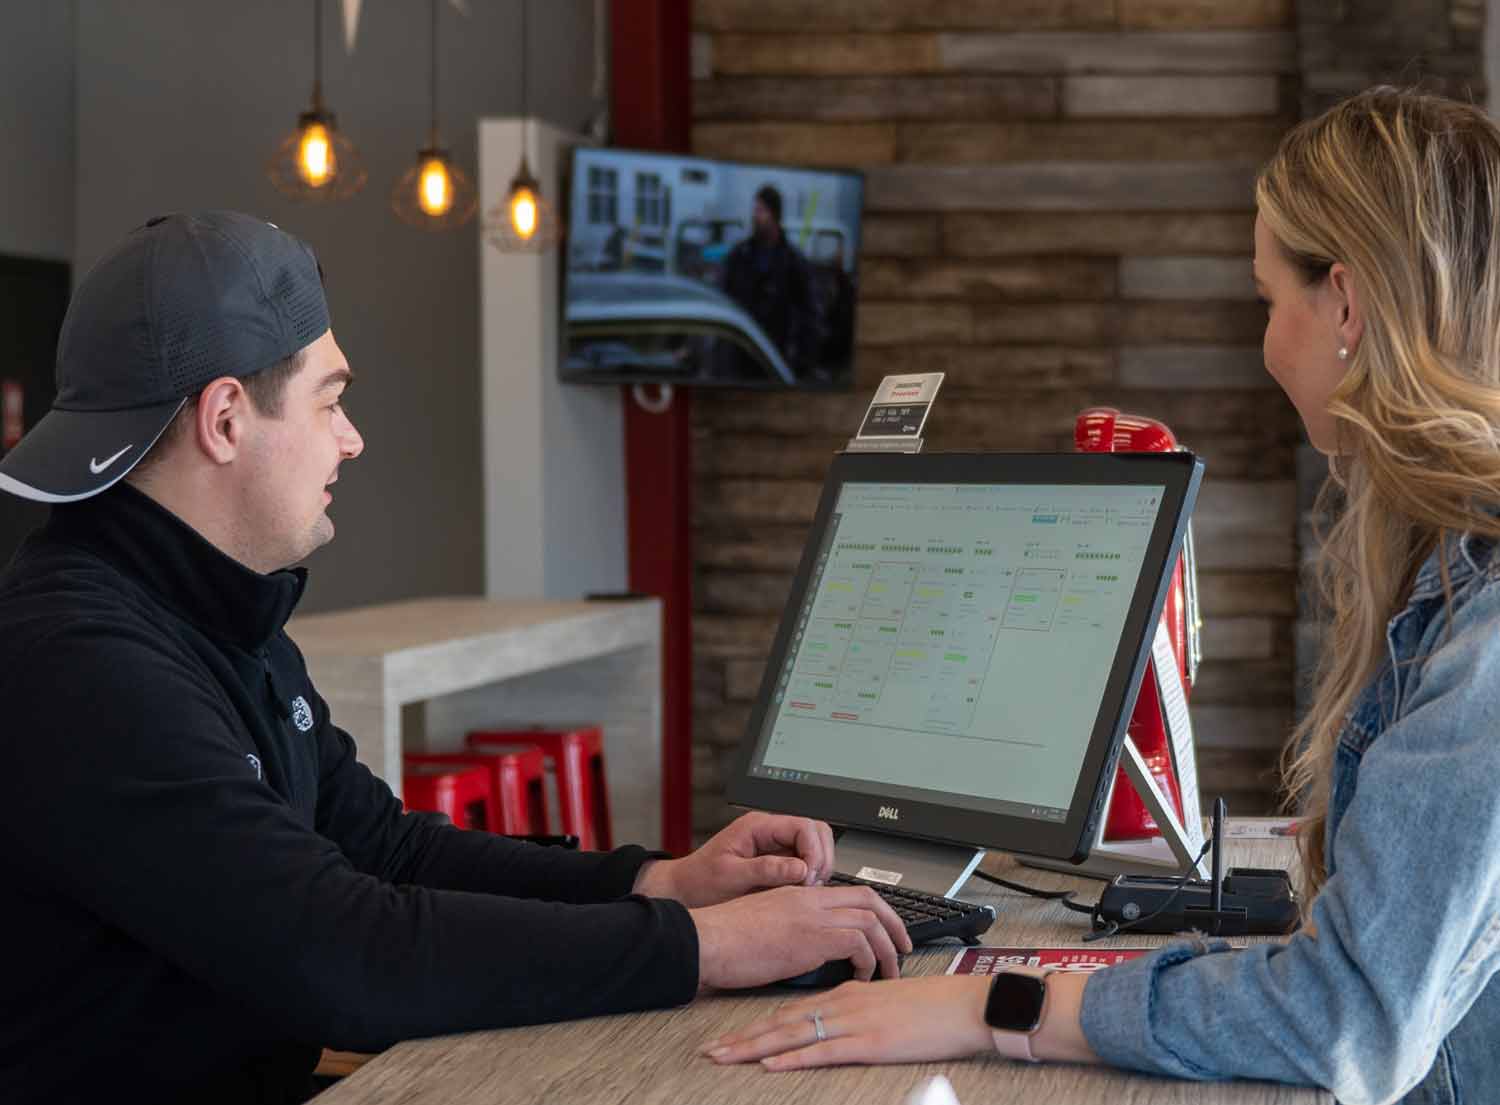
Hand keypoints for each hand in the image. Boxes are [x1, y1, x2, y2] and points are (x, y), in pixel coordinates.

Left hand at [634, 811, 834, 907]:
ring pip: (814, 845)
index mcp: (757, 826)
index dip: (814, 850)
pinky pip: (804, 861)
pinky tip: (801, 892)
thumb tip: (799, 868)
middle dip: (821, 857)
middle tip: (813, 884)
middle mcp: (770, 831)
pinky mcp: (777, 861)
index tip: (810, 875)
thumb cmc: (699, 881)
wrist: (683, 890)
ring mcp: (775, 846)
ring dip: (818, 866)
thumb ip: (765, 870)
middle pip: (815, 831)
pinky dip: (810, 875)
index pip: (803, 826)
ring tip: (808, 889)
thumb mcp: (730, 876)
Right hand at [690, 884, 911, 991]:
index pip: (851, 891)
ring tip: (890, 971)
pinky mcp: (811, 938)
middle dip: (895, 924)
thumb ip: (794, 927)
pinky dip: (869, 961)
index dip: (877, 910)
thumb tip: (814, 949)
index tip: (886, 930)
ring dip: (888, 948)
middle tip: (904, 948)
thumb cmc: (726, 939)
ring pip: (870, 921)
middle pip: (870, 900)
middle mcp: (810, 898)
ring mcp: (812, 916)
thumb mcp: (766, 925)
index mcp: (799, 893)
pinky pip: (859, 944)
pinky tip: (863, 978)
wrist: (707, 941)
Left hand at [701, 975, 993, 1068]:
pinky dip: (794, 1057)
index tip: (727, 1037)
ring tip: (725, 1056)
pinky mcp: (869, 1042)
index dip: (755, 1025)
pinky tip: (772, 1063)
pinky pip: (824, 1050)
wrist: (964, 1005)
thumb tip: (833, 1021)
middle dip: (742, 1038)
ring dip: (755, 1047)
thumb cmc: (931, 1006)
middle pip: (782, 1022)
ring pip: (794, 1034)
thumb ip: (857, 1007)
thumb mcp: (885, 1001)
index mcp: (845, 994)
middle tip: (710, 1050)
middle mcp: (842, 1005)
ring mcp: (853, 1023)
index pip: (789, 1010)